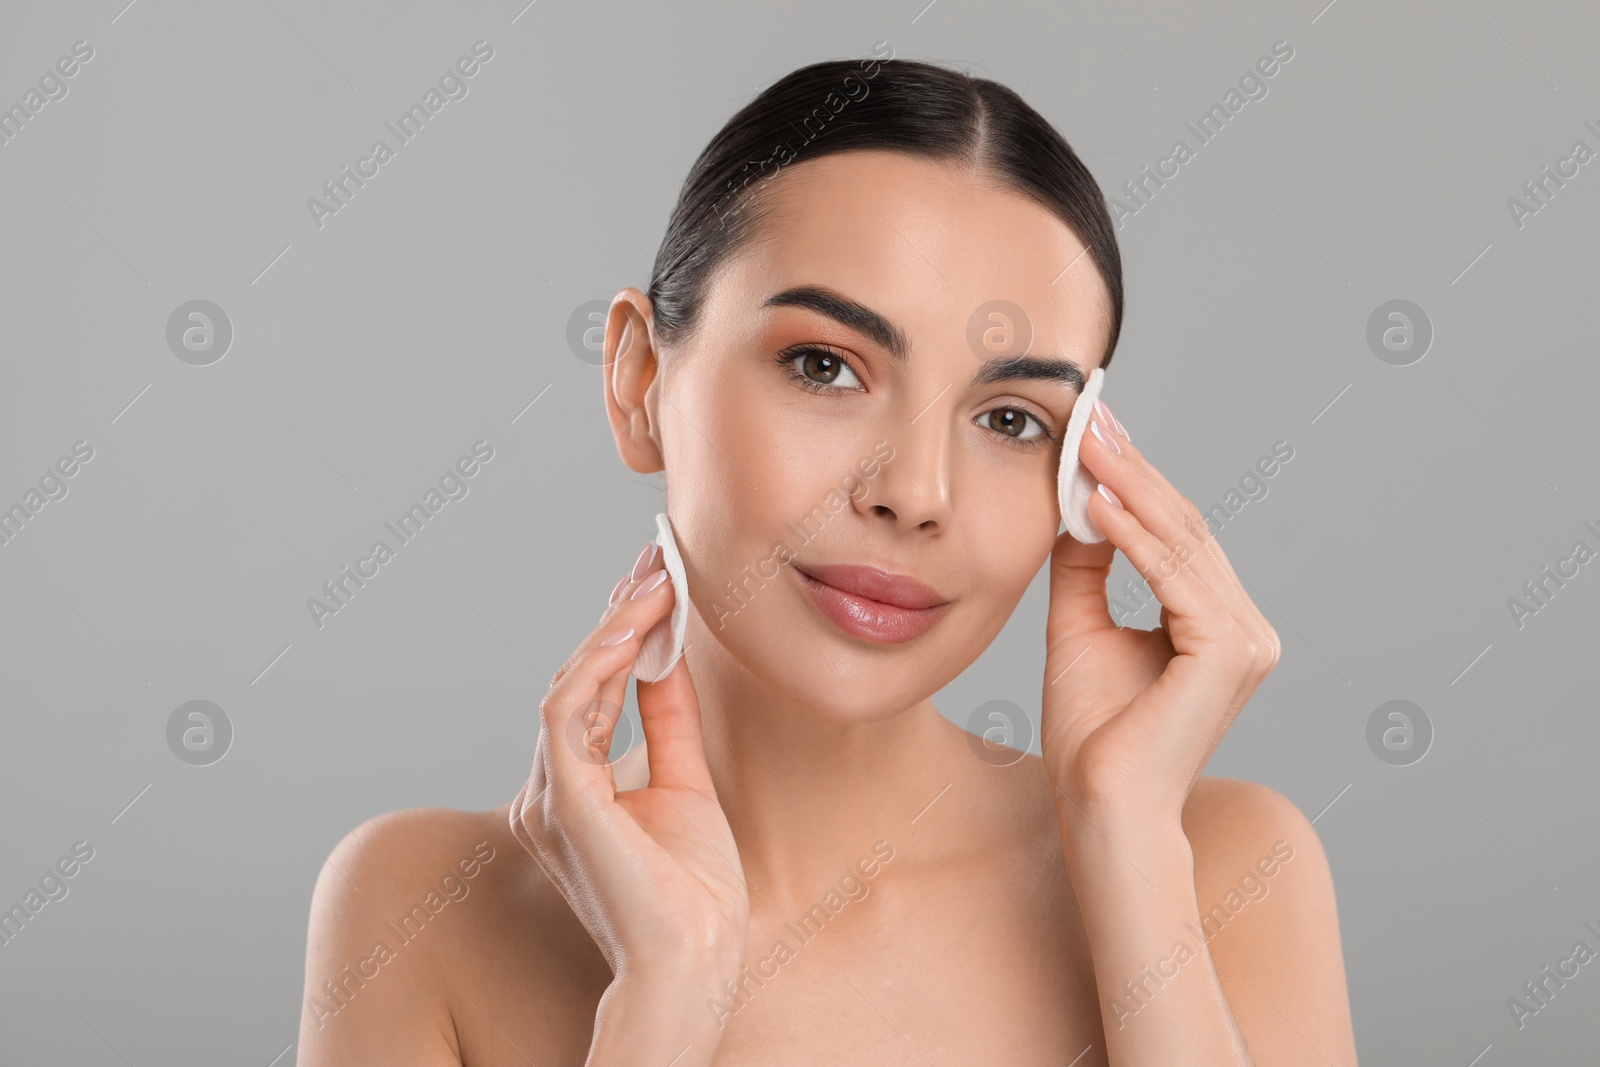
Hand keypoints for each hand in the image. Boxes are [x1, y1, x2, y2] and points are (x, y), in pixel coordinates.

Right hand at [509, 541, 747, 987]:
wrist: (696, 957)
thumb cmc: (693, 891)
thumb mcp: (685, 779)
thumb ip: (667, 718)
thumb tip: (667, 653)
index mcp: (574, 787)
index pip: (593, 689)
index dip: (622, 630)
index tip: (658, 578)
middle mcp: (550, 788)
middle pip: (578, 677)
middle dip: (620, 613)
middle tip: (657, 558)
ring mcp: (549, 794)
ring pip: (568, 685)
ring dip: (614, 627)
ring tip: (656, 581)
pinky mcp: (561, 801)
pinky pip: (566, 712)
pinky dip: (598, 663)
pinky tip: (635, 627)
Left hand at [1040, 402, 1280, 828]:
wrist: (1099, 804)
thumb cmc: (1091, 733)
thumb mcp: (1080, 627)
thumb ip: (1087, 566)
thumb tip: (1078, 501)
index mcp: (1219, 624)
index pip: (1176, 535)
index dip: (1133, 480)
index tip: (1093, 430)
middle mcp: (1246, 628)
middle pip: (1184, 528)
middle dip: (1131, 468)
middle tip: (1090, 415)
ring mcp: (1248, 640)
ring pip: (1181, 543)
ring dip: (1128, 488)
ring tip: (1084, 443)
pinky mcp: (1230, 653)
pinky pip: (1174, 577)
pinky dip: (1134, 537)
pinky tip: (1093, 503)